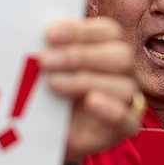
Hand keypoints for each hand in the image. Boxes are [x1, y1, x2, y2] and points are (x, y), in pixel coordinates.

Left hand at [41, 17, 141, 163]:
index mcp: (108, 49)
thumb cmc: (48, 93)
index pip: (108, 32)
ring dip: (85, 81)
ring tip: (52, 84)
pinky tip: (91, 102)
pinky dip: (112, 109)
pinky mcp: (124, 128)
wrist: (43, 134)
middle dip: (80, 55)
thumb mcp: (46, 69)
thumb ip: (49, 51)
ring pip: (124, 86)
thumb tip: (36, 35)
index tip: (49, 34)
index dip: (81, 31)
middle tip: (44, 60)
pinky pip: (127, 120)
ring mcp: (127, 101)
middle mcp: (122, 72)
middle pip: (121, 55)